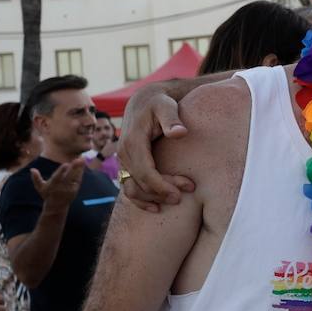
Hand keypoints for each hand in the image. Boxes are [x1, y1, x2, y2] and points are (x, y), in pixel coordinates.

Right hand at [30, 161, 84, 212]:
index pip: (58, 177)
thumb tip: (32, 169)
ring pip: (75, 178)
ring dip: (79, 169)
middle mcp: (62, 187)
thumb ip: (36, 178)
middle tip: (78, 159)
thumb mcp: (40, 188)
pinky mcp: (75, 190)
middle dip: (74, 168)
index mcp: (53, 185)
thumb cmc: (47, 194)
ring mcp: (69, 189)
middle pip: (69, 176)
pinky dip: (80, 173)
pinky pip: (78, 181)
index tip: (66, 164)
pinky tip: (82, 165)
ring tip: (82, 159)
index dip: (61, 171)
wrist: (56, 206)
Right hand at [117, 88, 194, 212]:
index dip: (162, 185)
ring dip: (153, 198)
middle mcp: (124, 153)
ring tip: (175, 200)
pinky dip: (140, 200)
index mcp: (133, 141)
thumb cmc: (159, 104)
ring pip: (134, 188)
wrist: (144, 102)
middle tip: (188, 191)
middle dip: (164, 191)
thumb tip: (180, 133)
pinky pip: (129, 188)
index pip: (145, 171)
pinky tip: (156, 208)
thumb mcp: (166, 106)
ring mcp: (123, 161)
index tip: (182, 191)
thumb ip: (172, 119)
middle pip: (142, 182)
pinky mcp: (127, 165)